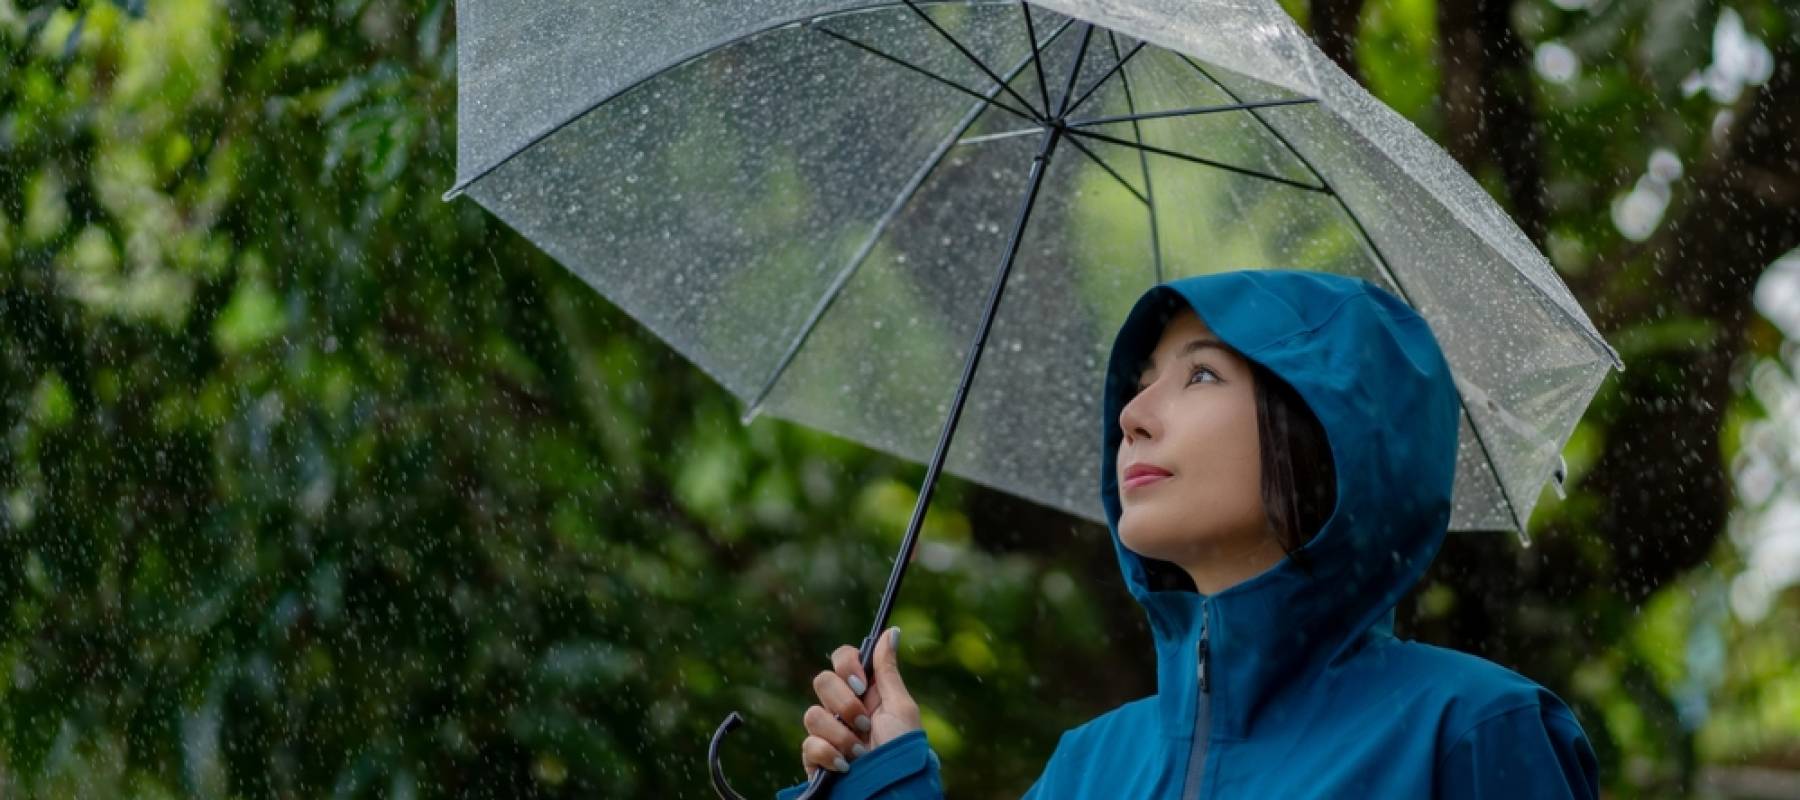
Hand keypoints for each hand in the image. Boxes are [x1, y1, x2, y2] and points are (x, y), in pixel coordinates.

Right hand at [800, 626, 919, 777]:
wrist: (891, 791)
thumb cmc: (901, 752)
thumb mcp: (900, 708)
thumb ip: (888, 670)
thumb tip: (890, 631)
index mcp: (865, 692)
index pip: (841, 659)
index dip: (846, 664)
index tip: (861, 683)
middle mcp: (842, 709)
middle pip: (821, 681)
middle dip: (844, 703)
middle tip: (864, 722)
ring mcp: (827, 733)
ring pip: (812, 714)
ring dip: (840, 734)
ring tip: (860, 753)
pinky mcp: (815, 758)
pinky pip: (808, 744)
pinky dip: (828, 754)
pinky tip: (846, 766)